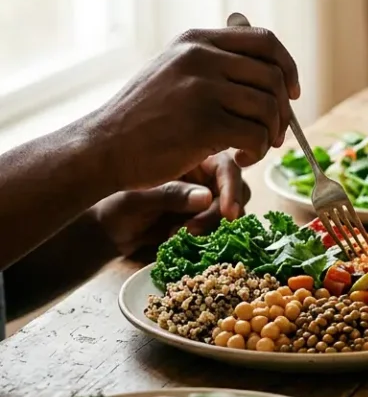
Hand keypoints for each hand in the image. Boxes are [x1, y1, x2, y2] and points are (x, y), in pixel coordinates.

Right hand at [85, 25, 299, 190]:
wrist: (103, 148)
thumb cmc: (145, 116)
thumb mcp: (173, 70)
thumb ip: (215, 60)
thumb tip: (271, 57)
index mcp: (196, 40)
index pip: (264, 40)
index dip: (288, 66)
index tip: (292, 92)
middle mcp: (199, 56)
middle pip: (273, 76)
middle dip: (283, 110)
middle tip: (275, 134)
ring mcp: (201, 88)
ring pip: (268, 107)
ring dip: (270, 134)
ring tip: (255, 149)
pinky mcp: (203, 123)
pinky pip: (255, 135)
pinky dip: (257, 151)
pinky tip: (241, 159)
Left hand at [91, 152, 248, 255]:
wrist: (103, 232)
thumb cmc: (114, 205)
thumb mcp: (138, 197)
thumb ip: (171, 194)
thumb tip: (207, 197)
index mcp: (192, 157)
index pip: (226, 167)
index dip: (232, 189)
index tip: (228, 213)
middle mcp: (203, 177)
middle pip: (235, 191)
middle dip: (218, 213)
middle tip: (193, 229)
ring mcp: (203, 199)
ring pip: (228, 212)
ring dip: (211, 226)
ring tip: (180, 234)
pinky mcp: (200, 221)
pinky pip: (217, 229)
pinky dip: (204, 236)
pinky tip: (179, 239)